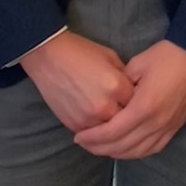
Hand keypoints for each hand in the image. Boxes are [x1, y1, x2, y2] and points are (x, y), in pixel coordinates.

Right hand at [20, 30, 134, 131]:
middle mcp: (104, 106)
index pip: (138, 101)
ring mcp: (89, 119)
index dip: (137, 98)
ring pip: (110, 131)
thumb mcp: (109, 56)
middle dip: (126, 113)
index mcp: (116, 86)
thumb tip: (133, 90)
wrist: (48, 57)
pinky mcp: (75, 125)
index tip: (133, 95)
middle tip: (122, 106)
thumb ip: (124, 76)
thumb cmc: (79, 52)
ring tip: (107, 112)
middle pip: (126, 119)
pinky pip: (93, 134)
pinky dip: (96, 127)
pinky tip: (94, 116)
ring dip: (111, 123)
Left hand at [72, 39, 185, 158]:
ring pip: (138, 151)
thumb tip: (108, 101)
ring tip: (100, 148)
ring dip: (117, 153)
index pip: (113, 132)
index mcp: (144, 106)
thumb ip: (120, 86)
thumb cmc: (165, 56)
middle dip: (100, 148)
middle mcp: (156, 123)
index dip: (94, 137)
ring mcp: (168, 128)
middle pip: (123, 146)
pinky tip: (125, 149)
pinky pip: (153, 149)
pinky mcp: (175, 128)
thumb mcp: (136, 65)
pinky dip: (136, 152)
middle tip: (84, 144)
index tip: (78, 136)